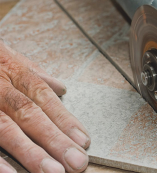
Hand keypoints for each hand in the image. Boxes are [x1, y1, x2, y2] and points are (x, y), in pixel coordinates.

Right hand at [0, 39, 90, 172]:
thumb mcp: (12, 60)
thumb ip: (35, 75)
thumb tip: (62, 88)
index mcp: (15, 72)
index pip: (45, 97)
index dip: (65, 119)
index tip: (84, 141)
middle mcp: (0, 87)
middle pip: (31, 114)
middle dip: (55, 139)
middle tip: (77, 162)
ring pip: (6, 128)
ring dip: (31, 152)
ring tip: (54, 172)